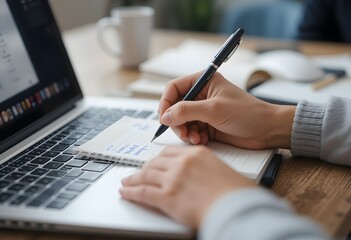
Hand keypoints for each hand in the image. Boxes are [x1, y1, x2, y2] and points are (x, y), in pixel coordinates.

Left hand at [119, 145, 255, 227]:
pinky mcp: (167, 197)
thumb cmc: (236, 192)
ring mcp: (173, 179)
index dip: (158, 159)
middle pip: (155, 163)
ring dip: (133, 180)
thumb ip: (205, 168)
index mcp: (197, 154)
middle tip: (137, 174)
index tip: (153, 163)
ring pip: (146, 176)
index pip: (170, 152)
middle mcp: (182, 163)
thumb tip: (198, 176)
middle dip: (144, 169)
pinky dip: (132, 192)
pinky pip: (143, 192)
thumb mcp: (222, 170)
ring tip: (126, 183)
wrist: (237, 208)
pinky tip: (126, 193)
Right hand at [158, 72, 295, 148]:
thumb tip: (165, 116)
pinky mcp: (208, 125)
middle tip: (181, 132)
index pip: (174, 88)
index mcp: (204, 82)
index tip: (164, 118)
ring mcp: (204, 111)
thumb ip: (186, 111)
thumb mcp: (214, 109)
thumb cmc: (247, 113)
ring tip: (195, 138)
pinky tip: (201, 140)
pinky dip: (193, 137)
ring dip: (185, 131)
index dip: (166, 102)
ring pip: (182, 121)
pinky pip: (191, 131)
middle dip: (176, 121)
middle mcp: (202, 95)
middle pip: (176, 107)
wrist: (266, 130)